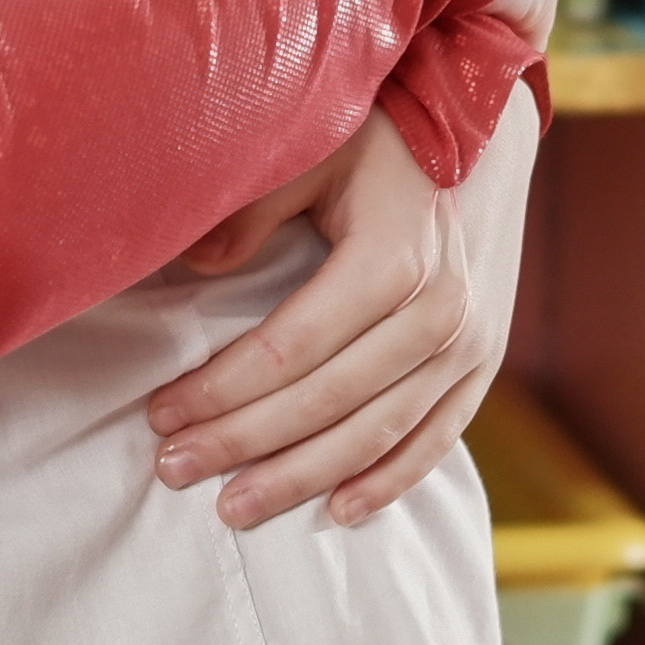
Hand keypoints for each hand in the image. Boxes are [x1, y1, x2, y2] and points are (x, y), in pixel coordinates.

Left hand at [146, 85, 536, 528]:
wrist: (478, 133)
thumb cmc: (376, 136)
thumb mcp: (311, 147)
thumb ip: (252, 207)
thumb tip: (191, 269)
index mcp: (392, 260)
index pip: (288, 349)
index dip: (221, 390)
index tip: (161, 414)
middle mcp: (438, 313)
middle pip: (325, 403)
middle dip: (243, 443)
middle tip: (173, 468)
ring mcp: (469, 345)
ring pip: (376, 436)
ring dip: (302, 477)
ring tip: (234, 506)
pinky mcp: (483, 363)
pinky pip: (435, 439)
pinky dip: (388, 481)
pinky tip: (338, 512)